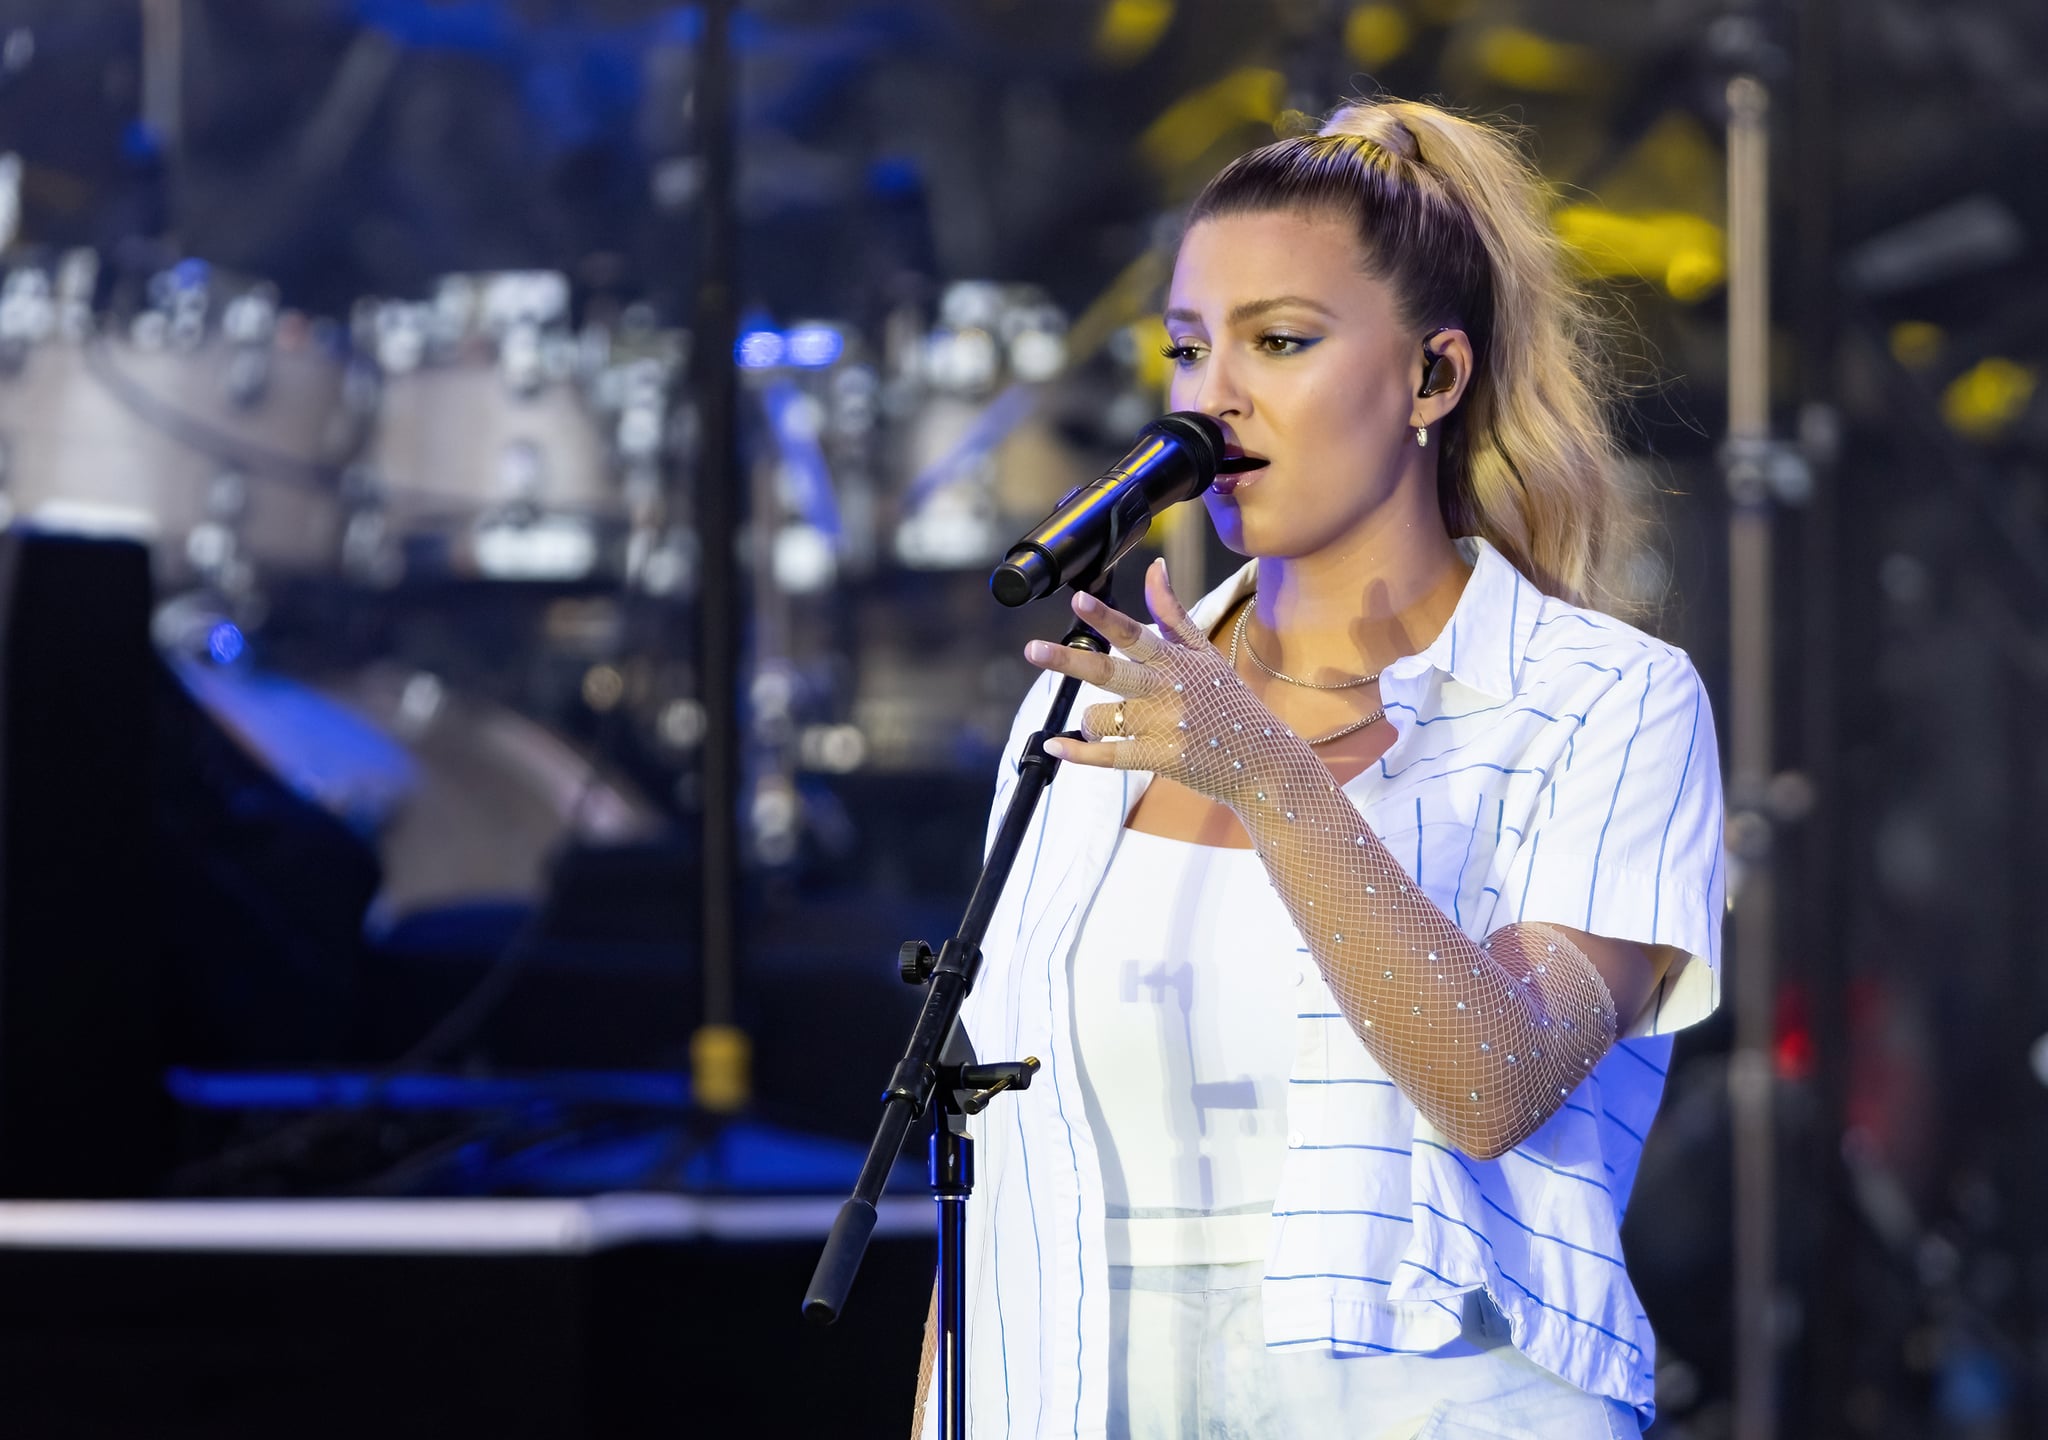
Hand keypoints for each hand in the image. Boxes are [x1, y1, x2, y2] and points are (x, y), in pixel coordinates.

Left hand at [1021, 558, 1292, 802]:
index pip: (1137, 634)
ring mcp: (1164, 726)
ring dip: (1086, 722)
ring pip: (1101, 717)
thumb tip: (1155, 567)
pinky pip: (1108, 756)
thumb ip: (1174, 614)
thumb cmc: (1230, 703)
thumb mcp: (1206, 655)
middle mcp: (1168, 691)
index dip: (1106, 617)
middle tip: (1031, 649)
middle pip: (1109, 671)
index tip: (1079, 600)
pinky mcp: (1161, 758)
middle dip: (1067, 660)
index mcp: (1178, 662)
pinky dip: (1078, 753)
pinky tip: (1054, 745)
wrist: (1262, 761)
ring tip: (1094, 726)